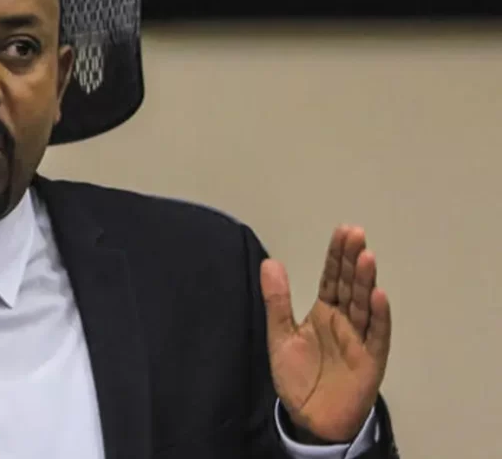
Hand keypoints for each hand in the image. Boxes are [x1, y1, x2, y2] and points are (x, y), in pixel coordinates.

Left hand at [260, 225, 391, 442]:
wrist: (310, 417)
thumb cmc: (299, 376)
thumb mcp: (280, 335)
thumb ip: (277, 301)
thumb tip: (269, 262)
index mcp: (325, 312)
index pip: (332, 278)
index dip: (336, 256)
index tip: (342, 231)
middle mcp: (345, 321)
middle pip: (350, 285)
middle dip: (352, 261)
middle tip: (356, 234)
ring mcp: (360, 339)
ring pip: (364, 305)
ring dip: (366, 282)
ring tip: (366, 257)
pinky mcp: (370, 360)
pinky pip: (376, 335)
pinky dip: (378, 316)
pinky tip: (378, 296)